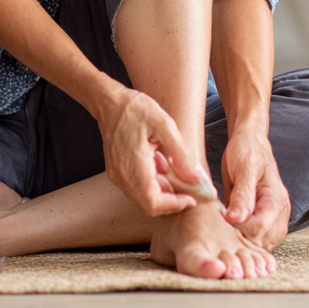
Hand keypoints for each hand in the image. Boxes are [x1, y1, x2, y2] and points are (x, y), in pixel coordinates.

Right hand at [97, 86, 215, 216]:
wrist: (109, 102)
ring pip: (142, 198)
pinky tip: (159, 164)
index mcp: (133, 167)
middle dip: (170, 201)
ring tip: (173, 170)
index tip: (191, 199)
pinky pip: (135, 188)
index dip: (174, 205)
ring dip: (161, 192)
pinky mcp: (115, 172)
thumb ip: (182, 155)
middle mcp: (122, 176)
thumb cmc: (136, 110)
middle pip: (148, 204)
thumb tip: (199, 178)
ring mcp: (117, 175)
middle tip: (188, 188)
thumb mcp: (165, 126)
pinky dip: (151, 184)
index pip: (153, 203)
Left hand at [220, 131, 290, 250]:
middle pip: (263, 241)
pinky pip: (255, 238)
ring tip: (224, 230)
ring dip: (242, 242)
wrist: (249, 141)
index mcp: (276, 198)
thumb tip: (236, 219)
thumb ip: (243, 194)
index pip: (261, 228)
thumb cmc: (247, 150)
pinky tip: (229, 230)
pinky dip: (242, 238)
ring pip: (260, 244)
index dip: (240, 229)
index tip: (222, 219)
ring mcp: (272, 217)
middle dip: (242, 239)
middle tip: (220, 228)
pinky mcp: (261, 218)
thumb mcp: (244, 167)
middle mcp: (278, 212)